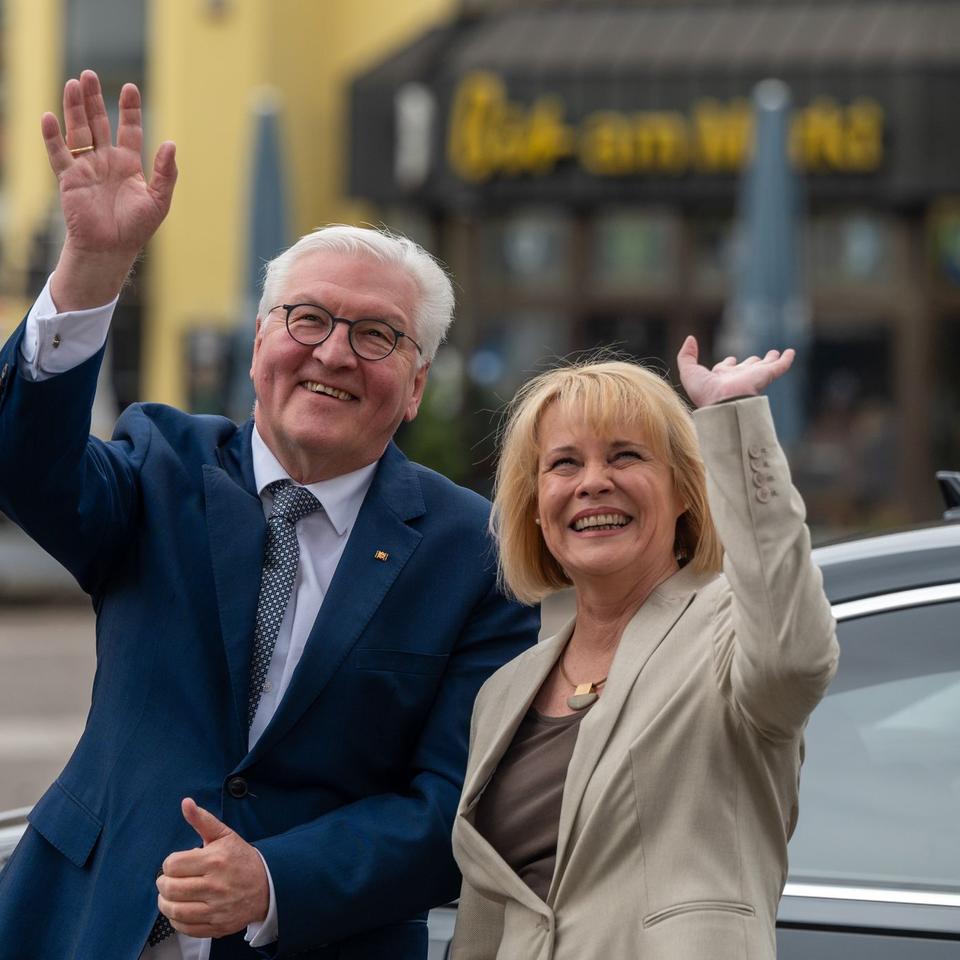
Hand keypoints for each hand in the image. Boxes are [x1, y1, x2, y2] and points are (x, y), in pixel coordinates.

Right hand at [41, 70, 176, 308]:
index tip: (130, 87)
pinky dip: (52, 137)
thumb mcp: (158, 200)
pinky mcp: (69, 179)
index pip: (129, 129)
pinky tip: (49, 117)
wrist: (111, 249)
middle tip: (90, 75)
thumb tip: (171, 143)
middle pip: (99, 122)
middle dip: (95, 99)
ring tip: (73, 84)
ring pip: (78, 131)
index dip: (129, 109)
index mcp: (128, 164)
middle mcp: (106, 161)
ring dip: (74, 108)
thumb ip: (165, 173)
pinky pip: (58, 154)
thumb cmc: (136, 228)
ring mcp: (86, 168)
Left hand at [156, 798, 268, 938]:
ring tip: (170, 895)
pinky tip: (180, 909)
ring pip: (174, 910)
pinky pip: (185, 928)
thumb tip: (186, 803)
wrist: (267, 885)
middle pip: (170, 888)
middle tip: (168, 880)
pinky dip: (176, 920)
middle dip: (164, 883)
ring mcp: (216, 908)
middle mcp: (215, 885)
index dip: (170, 864)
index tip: (176, 864)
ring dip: (165, 903)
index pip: (173, 865)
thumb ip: (202, 820)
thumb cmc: (242, 859)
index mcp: (215, 860)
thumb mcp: (224, 835)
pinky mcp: (216, 926)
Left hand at [677, 335, 794, 407]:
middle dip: (752, 362)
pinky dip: (786, 360)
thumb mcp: (688, 371)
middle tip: (757, 359)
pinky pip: (779, 366)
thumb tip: (691, 338)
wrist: (722, 403)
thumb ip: (686, 355)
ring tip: (775, 354)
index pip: (727, 368)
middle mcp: (738, 377)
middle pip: (747, 367)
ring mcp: (753, 376)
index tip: (730, 360)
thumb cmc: (704, 392)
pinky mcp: (766, 375)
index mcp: (721, 377)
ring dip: (769, 360)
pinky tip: (791, 353)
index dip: (728, 363)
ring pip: (763, 366)